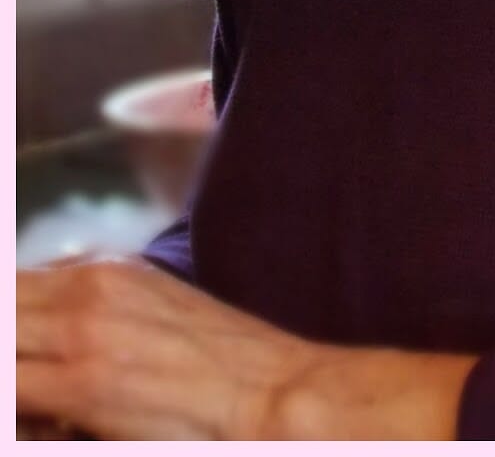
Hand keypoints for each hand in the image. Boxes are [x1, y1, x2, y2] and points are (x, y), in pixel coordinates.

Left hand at [15, 257, 474, 437]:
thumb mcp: (157, 316)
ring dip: (11, 368)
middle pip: (5, 304)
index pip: (12, 286)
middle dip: (8, 340)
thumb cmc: (224, 369)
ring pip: (1, 340)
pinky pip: (9, 389)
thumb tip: (44, 344)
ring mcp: (80, 331)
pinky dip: (14, 401)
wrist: (271, 393)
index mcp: (105, 272)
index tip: (26, 351)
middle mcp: (88, 288)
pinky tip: (36, 417)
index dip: (12, 319)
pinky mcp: (80, 381)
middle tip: (32, 379)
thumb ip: (97, 314)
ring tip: (35, 401)